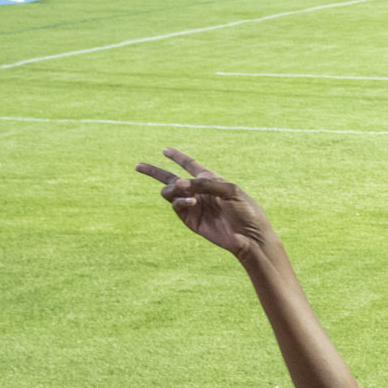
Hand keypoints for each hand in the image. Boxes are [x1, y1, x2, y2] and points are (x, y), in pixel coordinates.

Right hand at [133, 147, 277, 261]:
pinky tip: (192, 201)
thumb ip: (205, 183)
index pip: (190, 165)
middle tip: (138, 166)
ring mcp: (192, 206)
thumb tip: (181, 183)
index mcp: (210, 180)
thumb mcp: (229, 191)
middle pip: (170, 178)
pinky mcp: (190, 220)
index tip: (165, 149)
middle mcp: (198, 191)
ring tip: (187, 191)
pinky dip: (180, 201)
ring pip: (170, 192)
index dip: (177, 157)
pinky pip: (176, 206)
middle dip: (154, 171)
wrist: (249, 237)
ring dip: (174, 188)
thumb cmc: (246, 211)